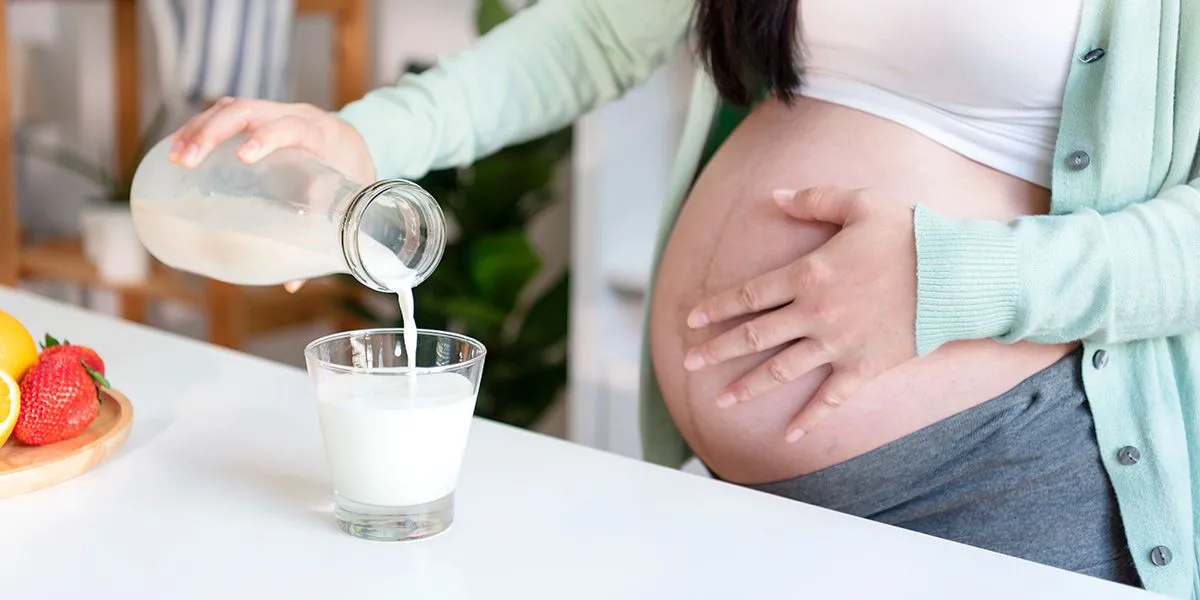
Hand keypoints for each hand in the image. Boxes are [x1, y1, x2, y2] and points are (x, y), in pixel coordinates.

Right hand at [170, 97, 376, 293]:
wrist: (359, 144)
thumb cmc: (351, 175)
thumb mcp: (345, 202)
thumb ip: (319, 237)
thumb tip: (291, 284)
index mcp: (321, 134)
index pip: (292, 127)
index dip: (268, 137)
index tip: (244, 157)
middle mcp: (296, 114)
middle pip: (249, 110)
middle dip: (213, 132)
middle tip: (187, 161)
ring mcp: (275, 111)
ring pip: (232, 108)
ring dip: (199, 129)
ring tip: (176, 157)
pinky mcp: (259, 115)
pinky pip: (226, 113)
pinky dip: (201, 127)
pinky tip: (180, 148)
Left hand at [683, 187, 918, 441]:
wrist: (959, 275)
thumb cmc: (910, 234)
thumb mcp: (860, 203)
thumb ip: (814, 199)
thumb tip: (775, 196)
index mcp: (808, 275)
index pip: (749, 295)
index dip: (717, 309)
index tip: (691, 321)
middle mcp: (815, 314)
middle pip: (755, 335)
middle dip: (717, 350)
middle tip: (688, 363)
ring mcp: (838, 345)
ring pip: (782, 370)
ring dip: (748, 386)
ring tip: (719, 400)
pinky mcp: (865, 368)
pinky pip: (831, 398)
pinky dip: (811, 417)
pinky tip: (790, 432)